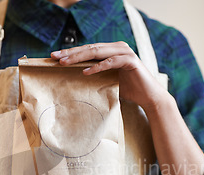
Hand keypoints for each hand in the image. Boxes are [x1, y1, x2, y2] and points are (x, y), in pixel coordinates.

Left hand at [51, 42, 170, 112]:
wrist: (149, 97)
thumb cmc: (128, 90)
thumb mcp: (107, 80)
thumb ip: (95, 75)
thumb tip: (74, 77)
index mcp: (111, 50)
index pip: (88, 49)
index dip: (71, 52)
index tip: (54, 57)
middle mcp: (118, 48)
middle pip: (90, 48)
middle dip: (71, 53)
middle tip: (55, 57)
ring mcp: (125, 53)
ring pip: (98, 52)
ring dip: (80, 57)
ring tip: (65, 63)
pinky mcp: (130, 61)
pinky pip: (111, 62)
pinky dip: (98, 66)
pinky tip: (85, 71)